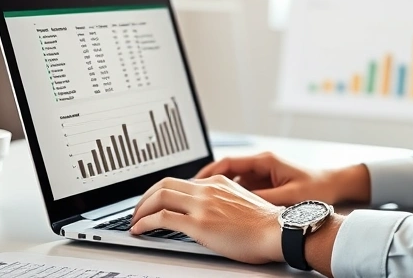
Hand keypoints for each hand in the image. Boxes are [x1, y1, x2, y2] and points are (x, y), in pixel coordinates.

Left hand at [129, 175, 283, 263]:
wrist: (278, 231)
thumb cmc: (265, 225)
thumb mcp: (241, 203)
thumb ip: (222, 202)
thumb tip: (208, 213)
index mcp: (217, 183)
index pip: (180, 181)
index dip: (160, 191)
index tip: (153, 202)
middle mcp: (208, 189)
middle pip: (164, 184)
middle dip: (144, 198)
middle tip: (138, 211)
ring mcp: (202, 205)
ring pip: (159, 197)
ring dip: (141, 209)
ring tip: (135, 221)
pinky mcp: (199, 223)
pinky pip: (162, 218)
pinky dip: (146, 223)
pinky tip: (140, 230)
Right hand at [194, 152, 369, 205]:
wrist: (335, 186)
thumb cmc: (316, 187)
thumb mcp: (289, 196)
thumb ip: (264, 199)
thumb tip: (241, 205)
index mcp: (264, 161)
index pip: (227, 162)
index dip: (207, 172)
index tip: (194, 182)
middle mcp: (261, 165)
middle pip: (225, 172)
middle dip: (207, 184)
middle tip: (192, 197)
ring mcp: (262, 175)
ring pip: (232, 183)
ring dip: (219, 193)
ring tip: (204, 207)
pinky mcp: (265, 185)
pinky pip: (242, 190)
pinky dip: (232, 199)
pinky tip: (225, 212)